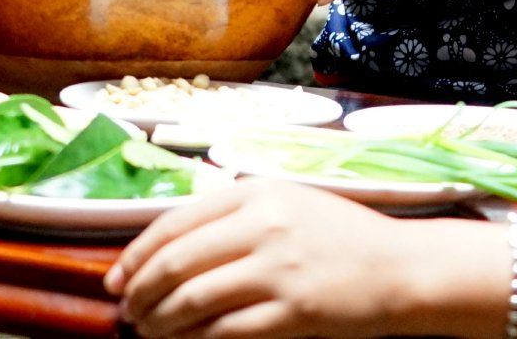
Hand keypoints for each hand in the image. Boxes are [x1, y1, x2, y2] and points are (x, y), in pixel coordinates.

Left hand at [107, 180, 423, 337]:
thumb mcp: (288, 201)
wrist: (399, 268)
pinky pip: (225, 331)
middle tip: (127, 312)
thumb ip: (235, 208)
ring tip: (149, 332)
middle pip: (176, 261)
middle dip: (140, 292)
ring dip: (160, 321)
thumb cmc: (342, 235)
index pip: (175, 222)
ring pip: (193, 299)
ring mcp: (279, 270)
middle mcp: (264, 225)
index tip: (116, 278)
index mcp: (257, 192)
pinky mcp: (293, 312)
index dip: (135, 255)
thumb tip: (172, 233)